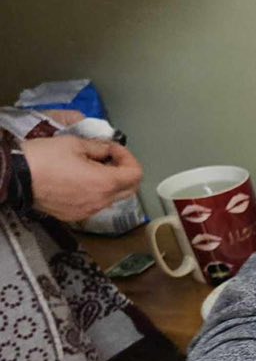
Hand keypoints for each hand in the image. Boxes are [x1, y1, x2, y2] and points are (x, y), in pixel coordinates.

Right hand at [21, 135, 143, 223]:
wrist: (15, 177)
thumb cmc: (43, 158)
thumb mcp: (74, 144)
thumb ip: (99, 148)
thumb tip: (108, 150)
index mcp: (104, 183)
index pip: (136, 174)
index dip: (129, 158)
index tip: (114, 149)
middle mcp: (100, 202)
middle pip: (129, 189)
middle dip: (125, 172)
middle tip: (109, 158)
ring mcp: (88, 212)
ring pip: (112, 199)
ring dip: (110, 183)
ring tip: (92, 168)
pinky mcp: (74, 216)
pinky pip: (94, 205)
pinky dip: (95, 193)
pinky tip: (79, 181)